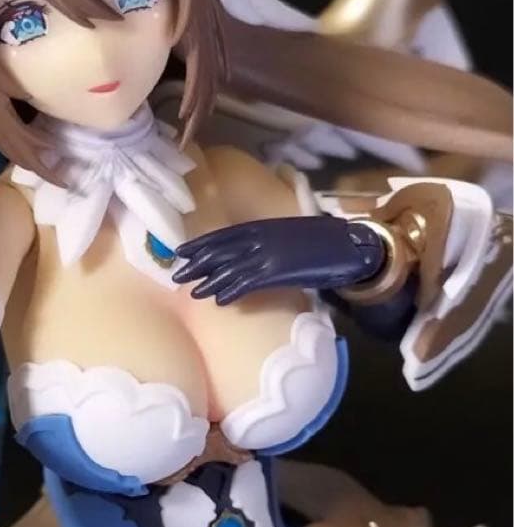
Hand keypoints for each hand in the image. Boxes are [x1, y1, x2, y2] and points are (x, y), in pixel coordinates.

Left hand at [173, 216, 384, 304]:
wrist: (350, 246)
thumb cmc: (323, 241)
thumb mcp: (289, 235)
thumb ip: (268, 240)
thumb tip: (252, 252)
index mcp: (264, 226)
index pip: (224, 235)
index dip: (201, 244)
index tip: (181, 251)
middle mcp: (261, 237)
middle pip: (221, 250)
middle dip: (198, 262)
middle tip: (177, 272)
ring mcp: (268, 254)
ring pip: (230, 267)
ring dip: (209, 280)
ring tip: (192, 291)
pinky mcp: (278, 271)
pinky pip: (249, 282)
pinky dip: (232, 291)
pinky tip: (219, 300)